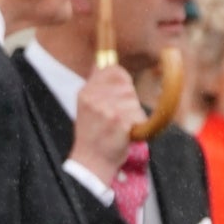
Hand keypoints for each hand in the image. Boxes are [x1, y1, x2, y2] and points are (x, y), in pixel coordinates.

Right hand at [69, 65, 142, 187]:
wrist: (91, 162)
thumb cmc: (93, 134)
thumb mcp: (86, 106)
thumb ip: (96, 85)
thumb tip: (101, 62)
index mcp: (85, 93)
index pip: (113, 71)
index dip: (121, 80)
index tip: (118, 93)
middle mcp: (94, 99)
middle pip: (126, 86)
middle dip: (127, 100)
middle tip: (114, 117)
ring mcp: (107, 110)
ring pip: (133, 101)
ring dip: (132, 114)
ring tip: (118, 127)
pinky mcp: (119, 122)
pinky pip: (138, 115)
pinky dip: (135, 125)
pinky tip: (123, 134)